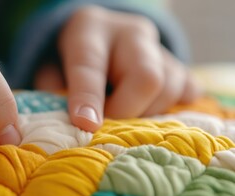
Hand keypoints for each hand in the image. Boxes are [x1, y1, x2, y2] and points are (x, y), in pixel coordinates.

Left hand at [34, 6, 200, 131]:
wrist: (97, 37)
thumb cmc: (68, 58)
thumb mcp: (49, 69)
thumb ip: (52, 92)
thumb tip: (69, 123)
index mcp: (89, 29)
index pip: (90, 65)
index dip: (87, 98)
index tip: (86, 125)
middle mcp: (129, 32)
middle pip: (147, 77)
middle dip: (127, 111)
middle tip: (107, 122)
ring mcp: (158, 46)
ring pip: (171, 88)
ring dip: (146, 114)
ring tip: (122, 113)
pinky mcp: (176, 62)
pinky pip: (187, 90)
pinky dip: (171, 109)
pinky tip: (149, 109)